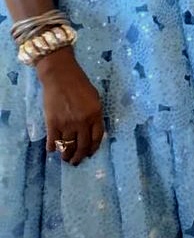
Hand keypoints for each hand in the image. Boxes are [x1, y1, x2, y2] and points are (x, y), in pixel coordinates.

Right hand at [35, 48, 104, 164]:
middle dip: (79, 156)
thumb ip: (94, 114)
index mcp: (96, 115)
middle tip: (76, 161)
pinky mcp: (52, 123)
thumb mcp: (95, 98)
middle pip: (82, 145)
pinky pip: (53, 141)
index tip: (89, 153)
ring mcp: (67, 123)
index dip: (93, 148)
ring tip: (65, 158)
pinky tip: (52, 150)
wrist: (60, 76)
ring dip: (66, 155)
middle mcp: (83, 122)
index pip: (97, 137)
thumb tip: (92, 129)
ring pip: (68, 146)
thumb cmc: (79, 84)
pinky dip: (52, 148)